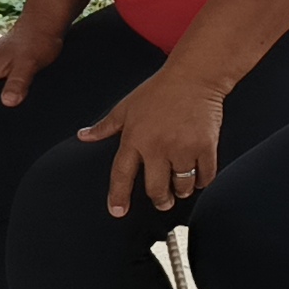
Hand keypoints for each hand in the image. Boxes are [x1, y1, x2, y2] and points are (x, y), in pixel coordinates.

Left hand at [80, 58, 227, 217]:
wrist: (194, 76)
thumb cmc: (159, 90)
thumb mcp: (126, 107)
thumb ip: (105, 126)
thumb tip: (83, 136)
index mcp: (134, 138)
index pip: (122, 175)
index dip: (118, 197)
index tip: (117, 212)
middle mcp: (157, 146)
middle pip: (156, 189)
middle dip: (160, 200)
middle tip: (162, 202)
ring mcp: (183, 147)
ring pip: (182, 186)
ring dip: (181, 192)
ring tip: (181, 189)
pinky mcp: (205, 146)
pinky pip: (205, 175)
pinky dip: (203, 181)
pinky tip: (199, 178)